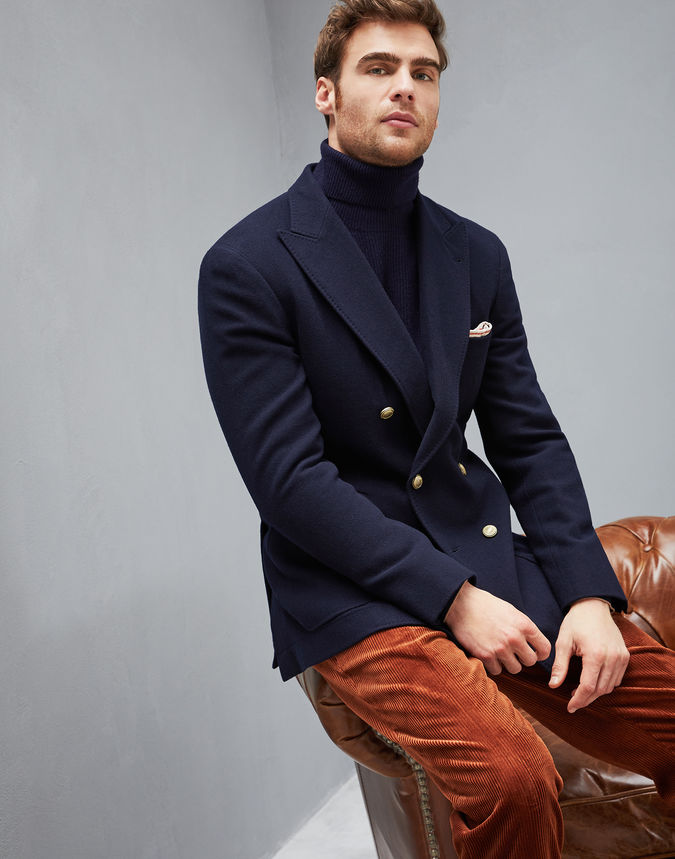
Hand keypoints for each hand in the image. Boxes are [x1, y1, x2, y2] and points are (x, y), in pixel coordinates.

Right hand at [444, 581, 550, 674]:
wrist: (461, 604)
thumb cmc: (486, 605)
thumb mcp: (511, 611)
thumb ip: (523, 628)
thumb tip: (533, 644)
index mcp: (524, 624)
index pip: (545, 648)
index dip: (541, 653)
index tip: (535, 653)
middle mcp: (514, 638)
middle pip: (530, 661)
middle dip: (523, 658)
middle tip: (514, 652)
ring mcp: (500, 648)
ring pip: (515, 669)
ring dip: (508, 663)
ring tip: (500, 652)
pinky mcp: (485, 656)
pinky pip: (497, 671)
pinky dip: (493, 665)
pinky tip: (488, 654)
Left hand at [549, 598, 629, 712]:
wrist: (593, 606)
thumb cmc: (576, 622)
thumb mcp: (563, 642)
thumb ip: (560, 666)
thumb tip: (553, 686)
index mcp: (595, 654)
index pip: (588, 686)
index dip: (578, 700)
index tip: (569, 707)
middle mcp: (612, 658)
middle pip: (600, 690)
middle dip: (586, 699)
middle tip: (573, 703)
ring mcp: (621, 657)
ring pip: (610, 686)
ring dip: (596, 693)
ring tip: (579, 692)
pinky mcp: (625, 656)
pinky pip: (617, 678)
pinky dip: (606, 684)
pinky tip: (593, 682)